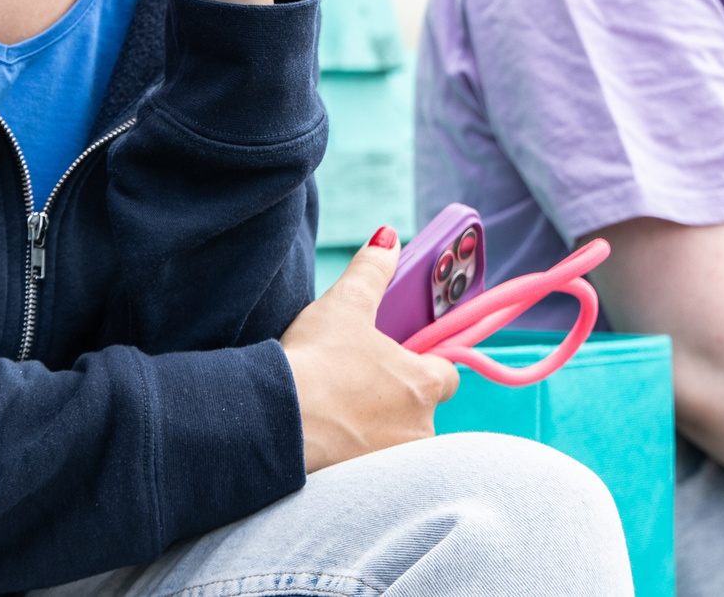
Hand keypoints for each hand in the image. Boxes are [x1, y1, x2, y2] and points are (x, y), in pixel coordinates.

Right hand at [279, 227, 457, 471]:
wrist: (275, 422)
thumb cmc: (315, 361)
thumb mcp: (345, 304)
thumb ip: (372, 270)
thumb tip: (389, 238)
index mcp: (424, 383)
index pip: (447, 373)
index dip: (426, 362)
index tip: (400, 358)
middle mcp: (420, 428)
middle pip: (422, 409)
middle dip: (397, 397)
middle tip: (358, 382)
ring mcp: (394, 461)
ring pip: (399, 441)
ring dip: (378, 429)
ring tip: (339, 411)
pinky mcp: (368, 485)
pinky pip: (374, 468)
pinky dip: (357, 455)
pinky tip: (330, 439)